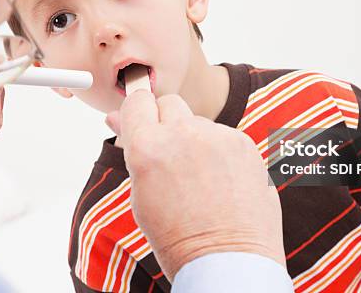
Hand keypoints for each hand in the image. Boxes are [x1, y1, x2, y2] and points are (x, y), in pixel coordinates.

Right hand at [106, 91, 285, 280]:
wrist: (227, 259)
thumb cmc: (179, 235)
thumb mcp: (141, 192)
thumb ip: (133, 148)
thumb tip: (116, 118)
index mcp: (148, 147)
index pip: (137, 100)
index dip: (139, 113)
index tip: (143, 122)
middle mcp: (183, 133)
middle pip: (169, 103)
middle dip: (166, 121)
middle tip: (171, 154)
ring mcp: (217, 135)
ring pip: (199, 121)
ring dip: (196, 139)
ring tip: (201, 178)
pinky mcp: (244, 142)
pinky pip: (224, 135)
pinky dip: (221, 151)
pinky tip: (222, 180)